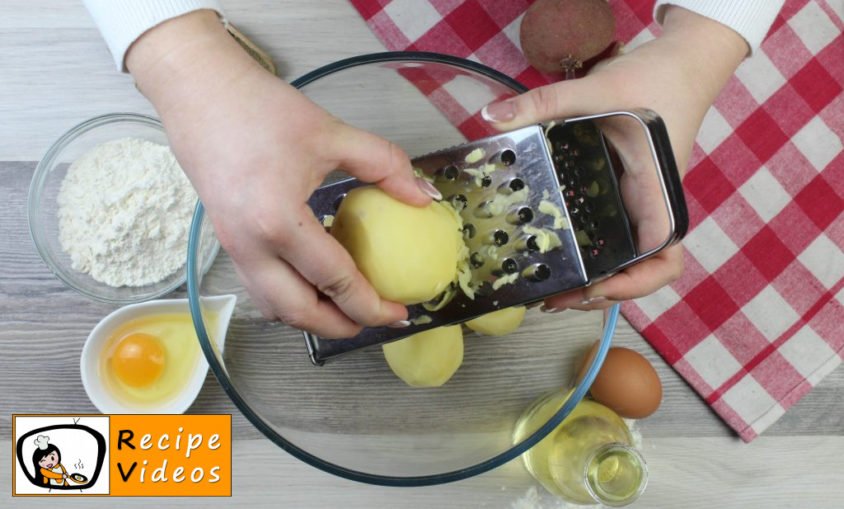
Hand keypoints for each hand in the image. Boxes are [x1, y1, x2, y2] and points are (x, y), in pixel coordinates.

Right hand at [127, 11, 438, 337]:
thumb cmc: (261, 110)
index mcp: (279, 221)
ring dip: (313, 318)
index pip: (335, 281)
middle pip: (300, 312)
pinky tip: (315, 283)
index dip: (372, 305)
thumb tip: (424, 197)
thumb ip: (385, 165)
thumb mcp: (332, 134)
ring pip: (274, 307)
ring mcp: (233, 249)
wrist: (200, 94)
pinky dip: (290, 299)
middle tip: (376, 320)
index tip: (400, 312)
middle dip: (342, 327)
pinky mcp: (226, 244)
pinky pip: (260, 289)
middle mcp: (251, 247)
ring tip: (348, 309)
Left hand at [482, 6, 746, 310]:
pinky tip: (556, 259)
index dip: (633, 282)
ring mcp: (638, 205)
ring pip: (627, 261)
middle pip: (643, 272)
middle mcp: (651, 206)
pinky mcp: (624, 197)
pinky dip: (589, 256)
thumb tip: (492, 117)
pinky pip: (612, 238)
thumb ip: (545, 102)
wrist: (679, 62)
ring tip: (551, 294)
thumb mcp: (597, 89)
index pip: (662, 255)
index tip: (592, 284)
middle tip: (555, 299)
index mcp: (656, 192)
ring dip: (596, 284)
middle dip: (603, 294)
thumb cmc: (654, 79)